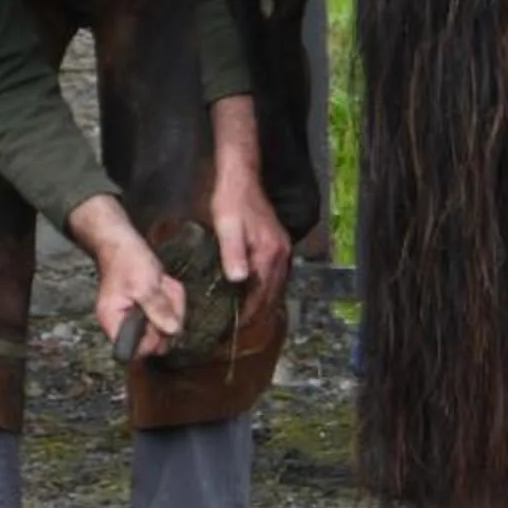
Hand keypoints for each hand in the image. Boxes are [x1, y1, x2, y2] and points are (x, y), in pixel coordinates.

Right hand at [71, 194, 184, 361]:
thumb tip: (172, 331)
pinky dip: (171, 297)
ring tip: (163, 284)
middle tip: (164, 293)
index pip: (133, 351)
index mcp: (113, 322)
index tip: (162, 321)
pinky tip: (164, 282)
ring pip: (166, 324)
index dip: (152, 340)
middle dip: (167, 316)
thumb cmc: (127, 261)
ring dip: (172, 303)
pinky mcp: (148, 307)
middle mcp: (123, 323)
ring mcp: (137, 316)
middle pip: (155, 339)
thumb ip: (158, 310)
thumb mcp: (144, 286)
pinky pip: (168, 310)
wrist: (124, 242)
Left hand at [209, 96, 292, 322]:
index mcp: (269, 253)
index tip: (233, 329)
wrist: (241, 177)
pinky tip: (251, 293)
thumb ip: (233, 253)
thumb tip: (238, 280)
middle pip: (272, 293)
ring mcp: (281, 248)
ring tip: (243, 318)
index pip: (261, 293)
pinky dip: (264, 289)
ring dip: (261, 302)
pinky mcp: (277, 243)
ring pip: (274, 285)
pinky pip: (273, 274)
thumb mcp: (227, 227)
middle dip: (257, 313)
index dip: (249, 313)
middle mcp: (280, 253)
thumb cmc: (231, 201)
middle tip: (236, 330)